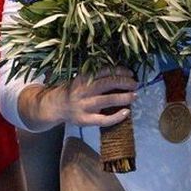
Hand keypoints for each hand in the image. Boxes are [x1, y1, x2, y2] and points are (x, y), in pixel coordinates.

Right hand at [19, 67, 136, 130]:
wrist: (55, 106)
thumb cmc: (73, 90)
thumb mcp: (81, 78)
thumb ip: (96, 75)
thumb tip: (121, 72)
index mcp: (83, 77)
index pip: (104, 71)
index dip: (119, 71)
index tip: (130, 73)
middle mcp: (83, 90)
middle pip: (107, 84)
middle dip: (124, 82)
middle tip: (135, 84)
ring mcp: (84, 106)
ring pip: (107, 100)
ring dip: (124, 97)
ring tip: (134, 95)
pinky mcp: (85, 120)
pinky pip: (103, 120)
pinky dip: (116, 116)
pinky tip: (126, 112)